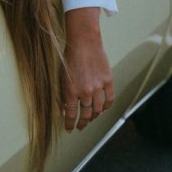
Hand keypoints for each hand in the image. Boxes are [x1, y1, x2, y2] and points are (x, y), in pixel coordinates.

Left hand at [61, 7, 113, 131]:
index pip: (71, 114)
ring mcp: (98, 87)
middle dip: (83, 123)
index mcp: (71, 91)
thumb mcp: (62, 76)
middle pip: (86, 114)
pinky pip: (109, 99)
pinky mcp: (108, 80)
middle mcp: (85, 91)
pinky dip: (106, 107)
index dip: (70, 124)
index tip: (69, 129)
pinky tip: (103, 109)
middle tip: (80, 126)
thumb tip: (66, 109)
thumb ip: (64, 94)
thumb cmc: (69, 57)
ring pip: (98, 109)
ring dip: (94, 116)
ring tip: (91, 118)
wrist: (84, 42)